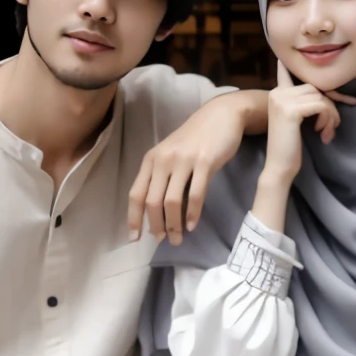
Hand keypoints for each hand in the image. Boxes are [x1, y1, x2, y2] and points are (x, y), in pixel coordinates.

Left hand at [126, 90, 263, 244]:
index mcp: (151, 159)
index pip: (136, 193)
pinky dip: (193, 214)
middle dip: (156, 226)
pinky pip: (195, 195)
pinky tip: (193, 225)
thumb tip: (157, 212)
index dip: (133, 218)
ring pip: (172, 202)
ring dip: (174, 225)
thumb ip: (162, 177)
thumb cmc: (195, 138)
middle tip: (163, 241)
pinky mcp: (205, 162)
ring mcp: (184, 161)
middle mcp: (163, 160)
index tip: (135, 238)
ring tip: (178, 238)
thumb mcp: (171, 154)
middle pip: (152, 201)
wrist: (221, 115)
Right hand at [264, 59, 355, 184]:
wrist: (279, 167)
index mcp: (277, 94)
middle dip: (329, 107)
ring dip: (330, 115)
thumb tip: (323, 93)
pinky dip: (327, 119)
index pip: (287, 73)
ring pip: (321, 97)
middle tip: (331, 127)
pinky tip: (321, 133)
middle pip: (315, 88)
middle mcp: (278, 93)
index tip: (281, 60)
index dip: (287, 68)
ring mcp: (283, 100)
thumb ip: (302, 103)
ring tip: (327, 133)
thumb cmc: (289, 147)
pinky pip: (321, 106)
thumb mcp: (295, 120)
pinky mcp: (292, 111)